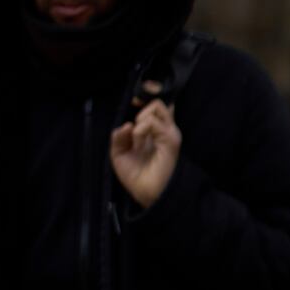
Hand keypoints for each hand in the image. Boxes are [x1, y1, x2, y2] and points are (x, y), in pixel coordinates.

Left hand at [110, 93, 180, 208]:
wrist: (148, 194)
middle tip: (134, 128)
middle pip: (159, 101)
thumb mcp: (119, 154)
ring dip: (140, 119)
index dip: (146, 96)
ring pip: (157, 106)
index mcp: (154, 132)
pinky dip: (139, 129)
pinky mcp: (170, 139)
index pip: (157, 106)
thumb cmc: (137, 176)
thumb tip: (126, 124)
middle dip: (142, 105)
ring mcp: (169, 133)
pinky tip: (138, 142)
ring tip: (137, 138)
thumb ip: (119, 137)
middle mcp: (164, 129)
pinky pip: (151, 122)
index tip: (134, 101)